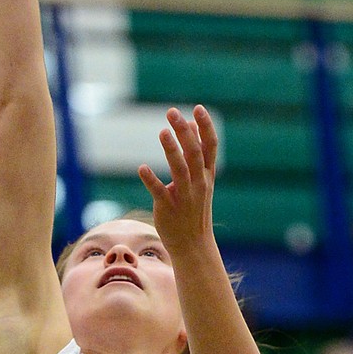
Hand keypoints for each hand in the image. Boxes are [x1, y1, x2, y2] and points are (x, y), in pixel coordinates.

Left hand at [139, 106, 216, 254]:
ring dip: (171, 150)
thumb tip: (190, 126)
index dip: (205, 127)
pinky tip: (142, 168)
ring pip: (180, 170)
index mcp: (207, 175)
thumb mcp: (200, 181)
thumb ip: (195, 154)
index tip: (197, 108)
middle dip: (184, 132)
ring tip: (162, 132)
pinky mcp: (168, 207)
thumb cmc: (194, 209)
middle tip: (172, 112)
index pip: (210, 147)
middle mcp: (199, 183)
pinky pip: (160, 192)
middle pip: (194, 153)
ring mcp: (185, 196)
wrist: (193, 245)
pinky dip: (151, 180)